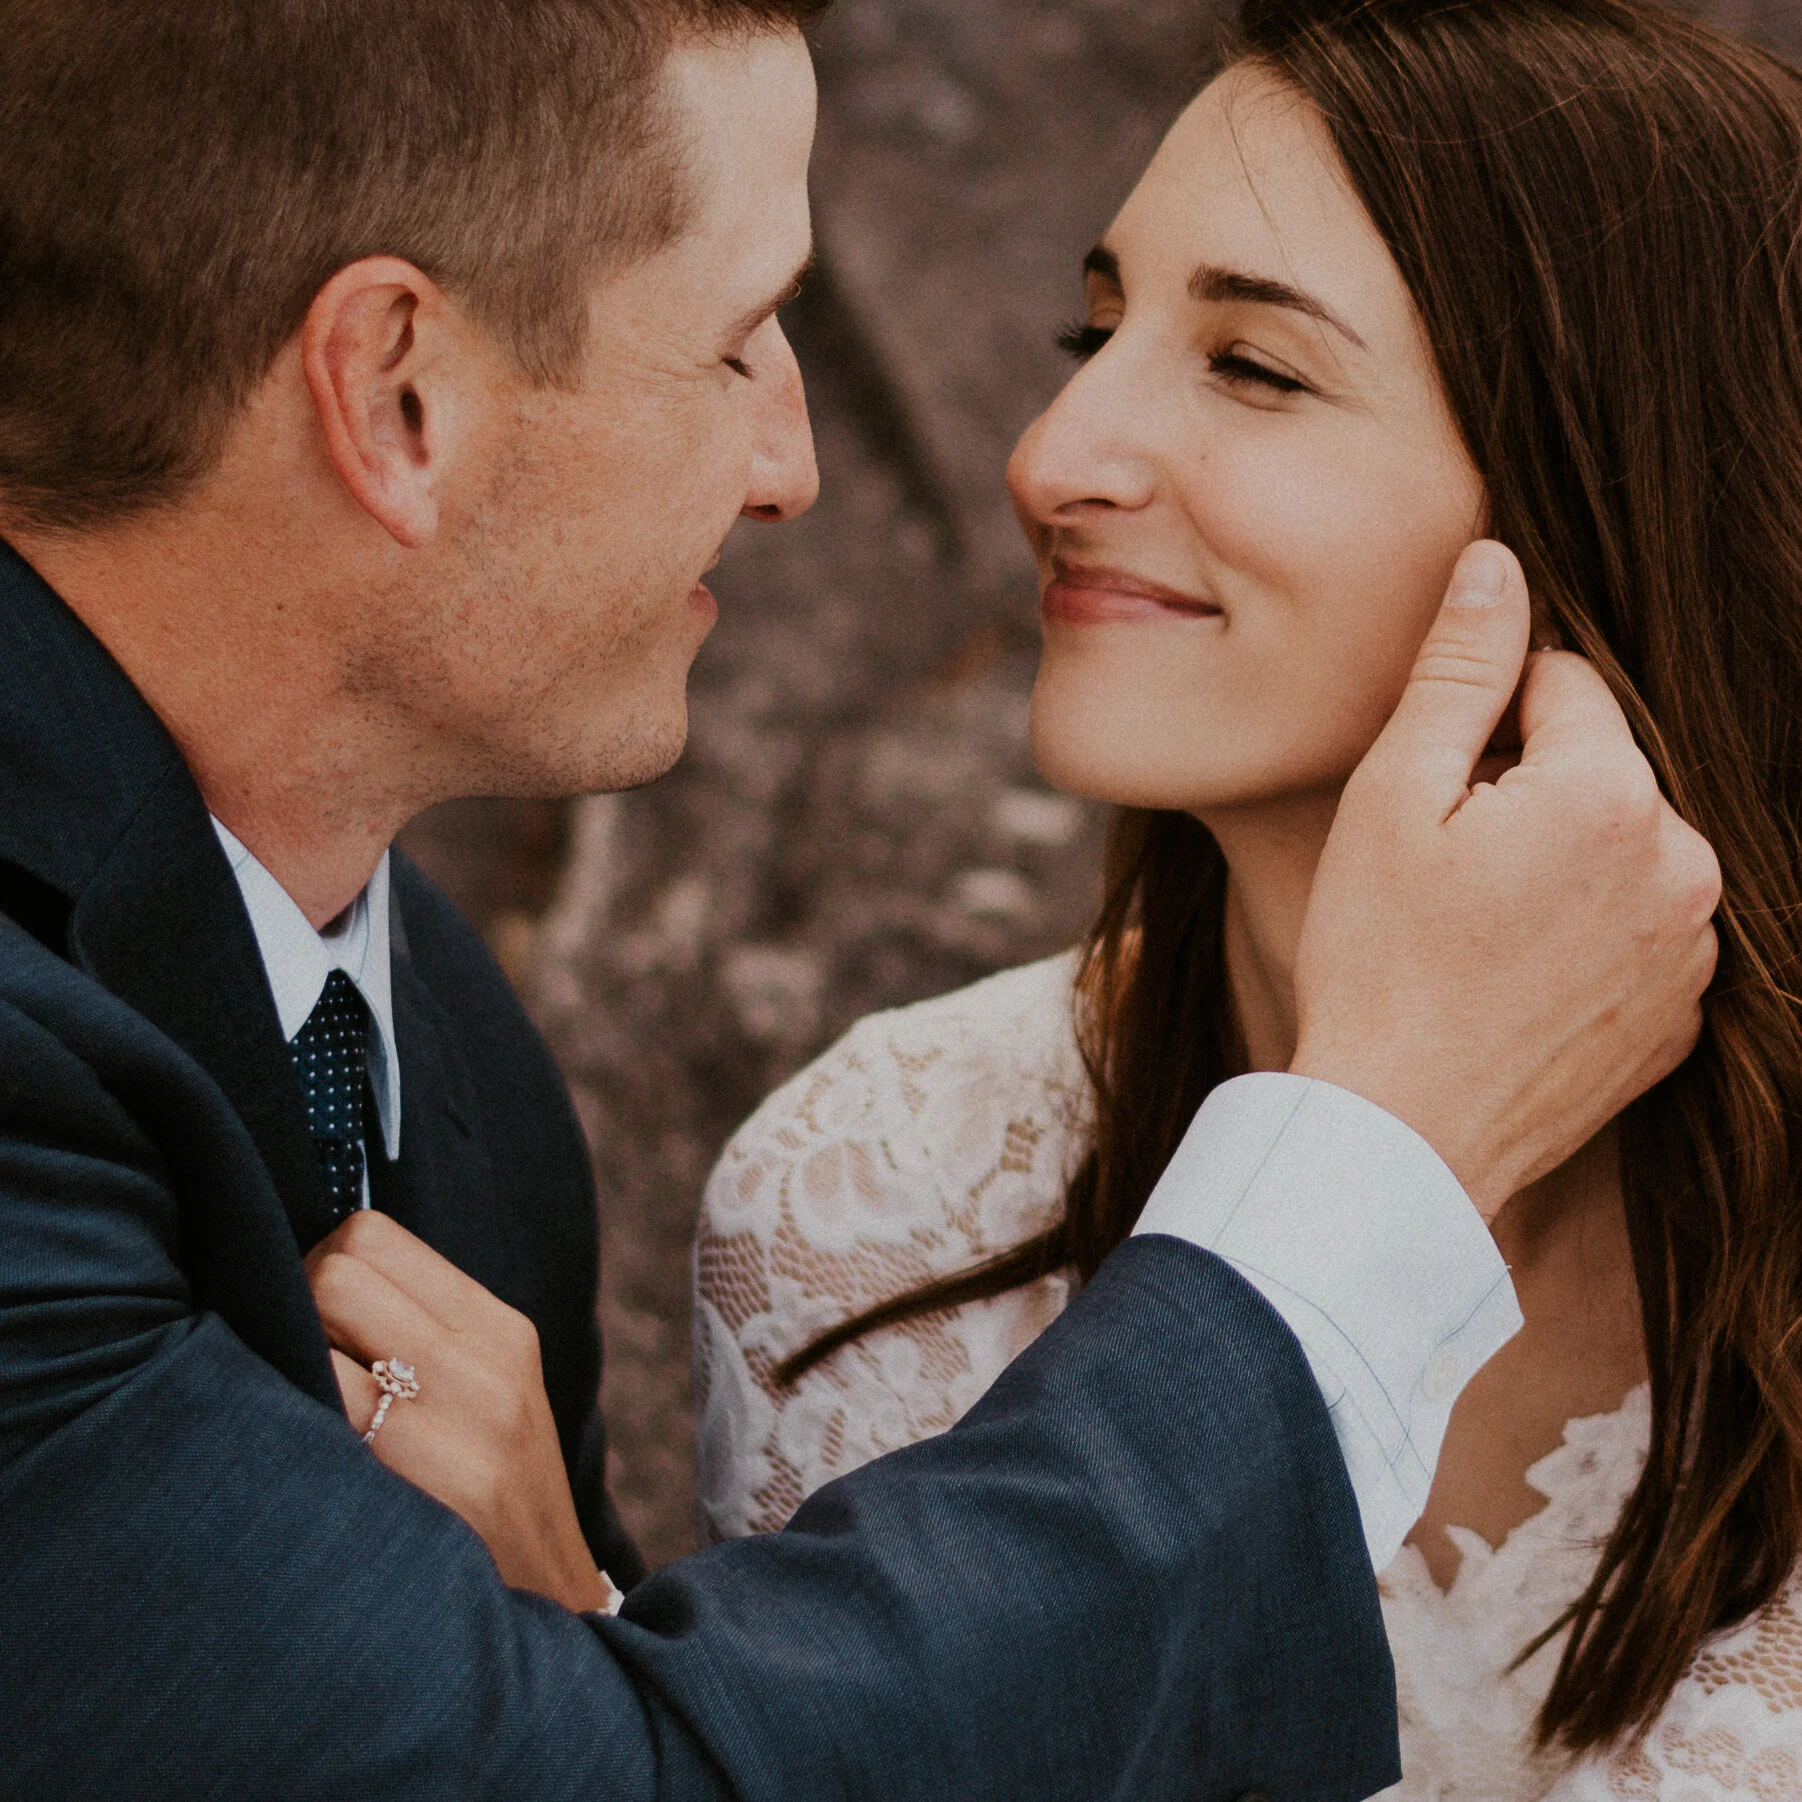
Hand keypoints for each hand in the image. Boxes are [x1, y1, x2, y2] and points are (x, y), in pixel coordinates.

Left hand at [305, 1211, 618, 1613]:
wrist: (552, 1616)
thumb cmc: (491, 1506)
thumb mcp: (488, 1399)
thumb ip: (420, 1335)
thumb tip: (309, 1281)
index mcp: (499, 1328)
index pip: (373, 1236)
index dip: (321, 1269)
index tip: (317, 1329)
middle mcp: (486, 1357)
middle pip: (338, 1267)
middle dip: (294, 1307)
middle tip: (301, 1370)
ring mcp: (460, 1414)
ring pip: (319, 1319)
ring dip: (286, 1358)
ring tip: (300, 1410)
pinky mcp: (428, 1475)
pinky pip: (319, 1400)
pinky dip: (290, 1416)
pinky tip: (304, 1457)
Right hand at [1292, 540, 1719, 1219]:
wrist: (1400, 1133)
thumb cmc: (1377, 962)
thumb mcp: (1392, 798)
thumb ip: (1458, 668)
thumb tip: (1499, 562)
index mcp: (1612, 795)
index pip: (1565, 685)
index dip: (1482, 722)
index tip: (1433, 792)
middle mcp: (1685, 863)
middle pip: (1604, 767)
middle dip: (1530, 789)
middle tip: (1444, 868)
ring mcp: (1696, 949)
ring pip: (1626, 846)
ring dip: (1563, 860)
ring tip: (1477, 930)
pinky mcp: (1687, 1016)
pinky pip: (1645, 928)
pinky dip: (1590, 932)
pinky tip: (1514, 975)